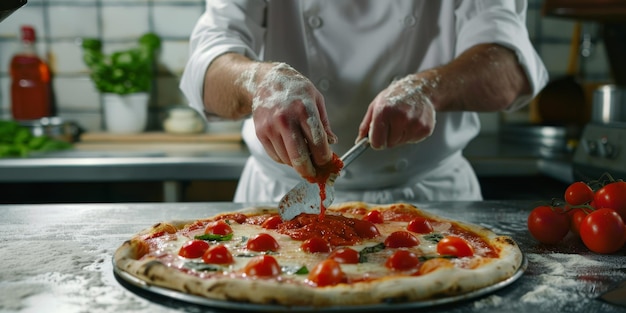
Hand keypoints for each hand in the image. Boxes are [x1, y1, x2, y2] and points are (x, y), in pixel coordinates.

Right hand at [247, 62, 336, 177]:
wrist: (265, 81)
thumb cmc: (294, 89)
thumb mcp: (316, 99)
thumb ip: (324, 124)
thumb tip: (332, 143)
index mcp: (304, 109)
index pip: (317, 143)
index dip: (324, 158)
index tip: (327, 162)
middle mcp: (285, 119)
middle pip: (299, 158)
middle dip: (309, 171)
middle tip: (315, 174)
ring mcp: (270, 127)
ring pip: (287, 160)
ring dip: (297, 164)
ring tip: (303, 157)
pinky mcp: (260, 133)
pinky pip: (275, 156)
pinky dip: (285, 159)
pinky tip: (290, 150)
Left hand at [358, 73, 436, 148]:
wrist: (421, 88)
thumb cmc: (397, 95)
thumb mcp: (376, 105)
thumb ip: (366, 124)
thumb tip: (359, 141)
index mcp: (384, 111)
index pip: (377, 142)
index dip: (376, 141)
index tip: (377, 136)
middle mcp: (401, 117)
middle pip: (389, 144)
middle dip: (388, 137)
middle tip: (392, 123)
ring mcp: (414, 124)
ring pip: (401, 142)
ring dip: (400, 135)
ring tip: (403, 120)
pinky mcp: (425, 129)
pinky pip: (412, 140)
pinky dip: (410, 134)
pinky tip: (412, 122)